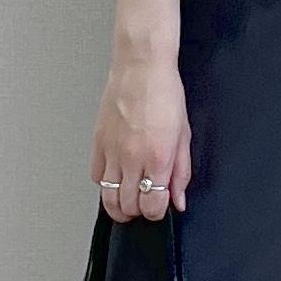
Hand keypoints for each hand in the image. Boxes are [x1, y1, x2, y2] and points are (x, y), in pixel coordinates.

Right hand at [90, 54, 192, 221]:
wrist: (141, 67)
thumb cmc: (164, 93)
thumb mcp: (183, 134)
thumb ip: (181, 171)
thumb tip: (178, 198)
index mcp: (158, 158)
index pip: (153, 206)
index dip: (158, 213)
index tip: (161, 207)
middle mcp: (133, 159)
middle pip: (129, 207)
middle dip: (139, 213)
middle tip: (145, 205)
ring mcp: (112, 152)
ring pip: (109, 198)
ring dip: (119, 206)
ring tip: (129, 201)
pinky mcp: (98, 143)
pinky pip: (96, 177)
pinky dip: (106, 184)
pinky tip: (117, 177)